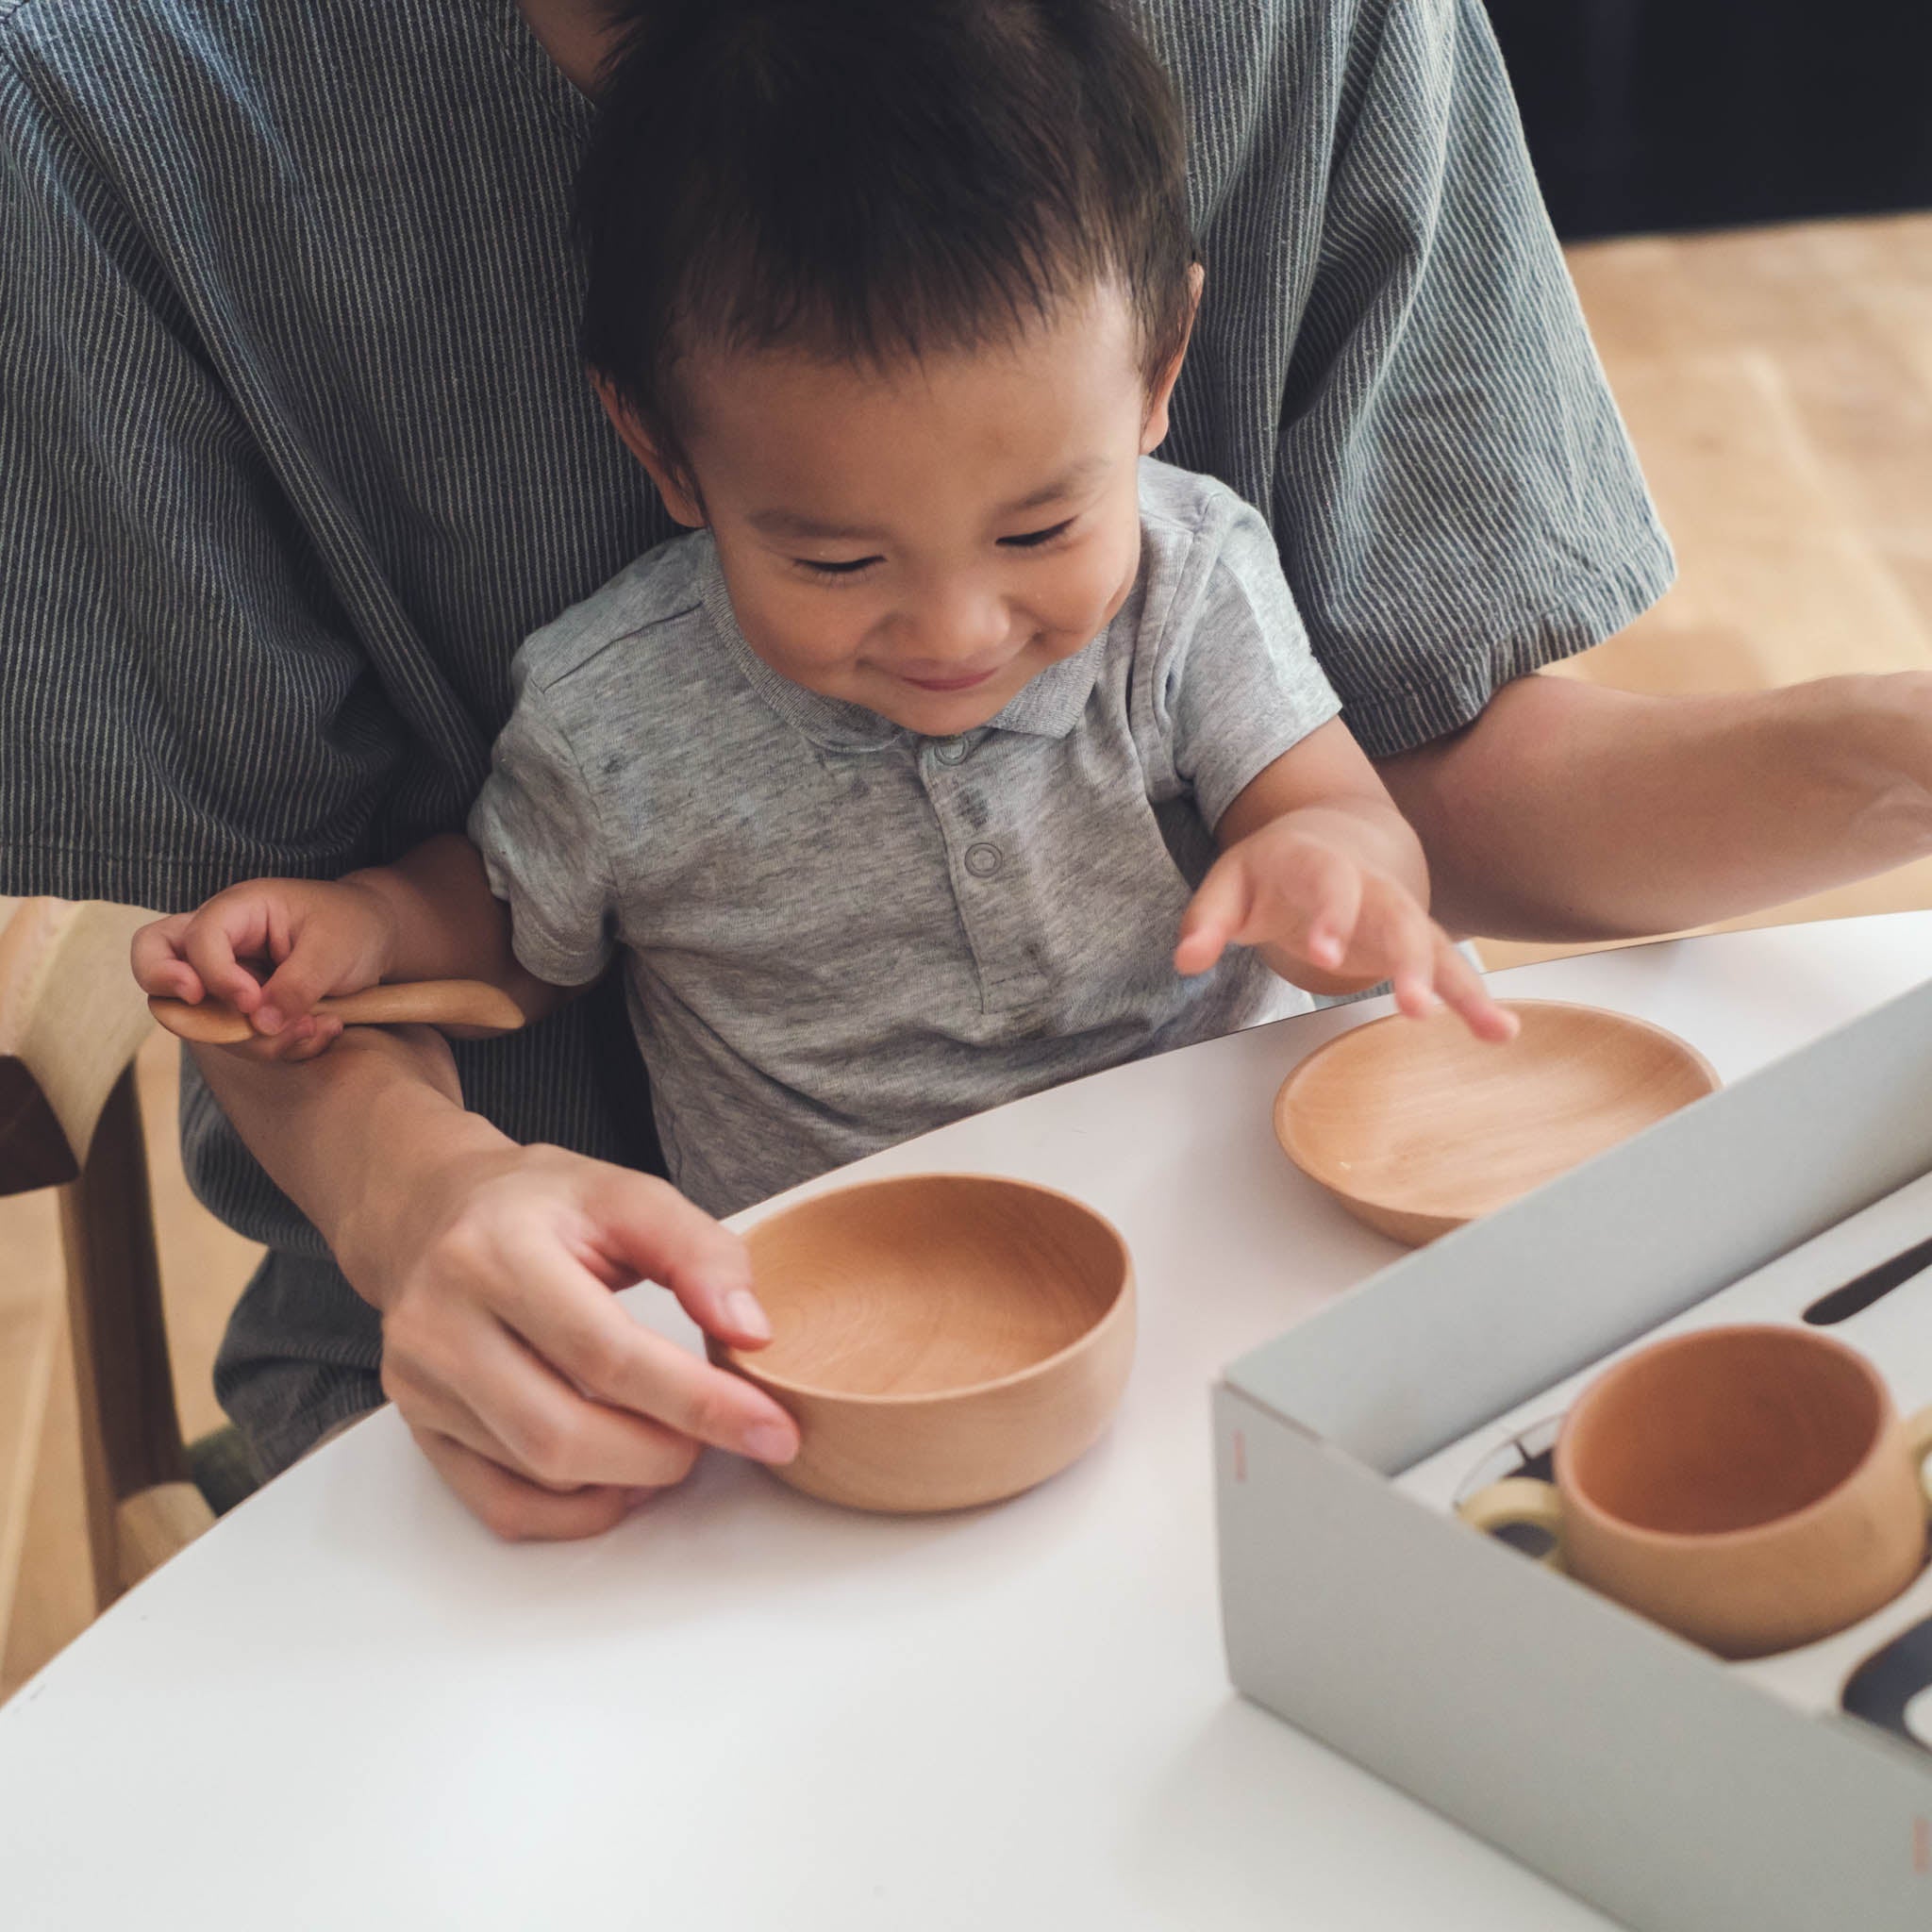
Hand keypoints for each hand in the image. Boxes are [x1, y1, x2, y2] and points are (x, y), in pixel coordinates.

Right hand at [131, 876, 397, 1061]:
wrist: (378, 940)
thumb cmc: (353, 927)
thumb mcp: (335, 949)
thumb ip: (297, 984)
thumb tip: (258, 1023)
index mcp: (237, 910)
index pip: (196, 940)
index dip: (216, 977)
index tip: (252, 1001)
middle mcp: (219, 942)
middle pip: (151, 960)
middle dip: (167, 990)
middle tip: (198, 1002)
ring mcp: (224, 977)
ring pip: (196, 1017)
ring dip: (252, 1039)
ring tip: (315, 1027)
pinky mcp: (241, 1008)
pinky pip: (236, 1038)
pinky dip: (275, 1046)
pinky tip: (321, 1031)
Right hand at [344, 1127, 800, 1540]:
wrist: (433, 1214)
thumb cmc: (540, 1206)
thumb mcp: (628, 1195)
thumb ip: (701, 1254)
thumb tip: (751, 1333)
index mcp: (496, 1253)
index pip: (606, 1354)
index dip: (698, 1402)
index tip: (770, 1428)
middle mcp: (441, 1323)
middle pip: (562, 1433)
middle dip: (661, 1452)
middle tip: (718, 1435)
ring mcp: (421, 1384)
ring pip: (535, 1475)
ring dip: (625, 1478)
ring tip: (673, 1442)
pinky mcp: (420, 1428)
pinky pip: (500, 1505)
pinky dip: (574, 1512)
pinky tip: (619, 1478)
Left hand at [1174, 815, 1517, 1041]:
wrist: (1335, 835)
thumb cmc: (1275, 868)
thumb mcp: (1230, 881)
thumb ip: (1206, 918)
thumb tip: (1186, 961)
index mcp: (1317, 862)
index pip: (1327, 881)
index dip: (1330, 913)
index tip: (1325, 953)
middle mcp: (1369, 885)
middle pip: (1396, 913)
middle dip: (1408, 958)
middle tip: (1414, 1007)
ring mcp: (1400, 913)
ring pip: (1437, 944)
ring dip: (1461, 986)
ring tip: (1491, 1028)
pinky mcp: (1418, 943)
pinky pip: (1451, 969)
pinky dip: (1477, 1000)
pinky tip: (1502, 1032)